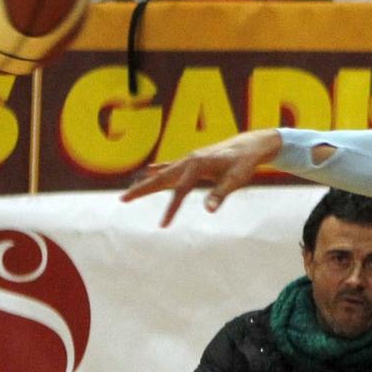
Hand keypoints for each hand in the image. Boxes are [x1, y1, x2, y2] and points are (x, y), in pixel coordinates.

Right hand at [121, 128, 281, 224]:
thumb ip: (221, 193)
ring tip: (129, 192)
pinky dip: (157, 171)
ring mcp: (188, 160)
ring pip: (162, 174)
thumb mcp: (236, 179)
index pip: (180, 190)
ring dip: (145, 183)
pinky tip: (147, 172)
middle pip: (161, 178)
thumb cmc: (244, 163)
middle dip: (141, 190)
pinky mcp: (191, 161)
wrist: (249, 146)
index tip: (162, 225)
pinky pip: (170, 168)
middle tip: (122, 199)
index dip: (171, 209)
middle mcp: (188, 160)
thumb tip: (209, 210)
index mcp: (197, 164)